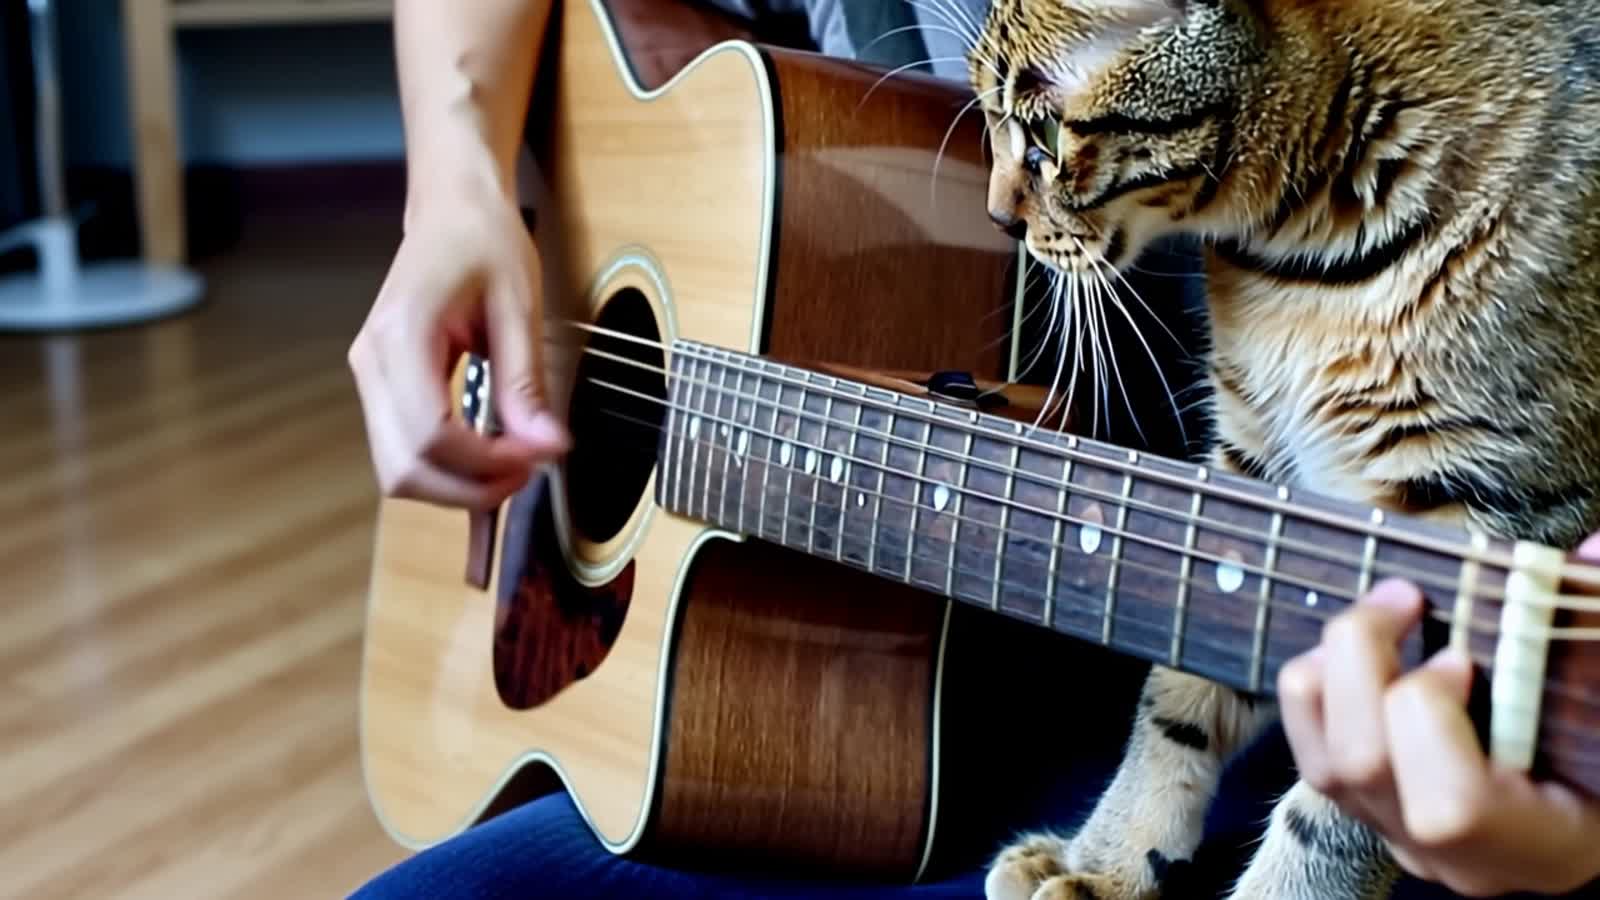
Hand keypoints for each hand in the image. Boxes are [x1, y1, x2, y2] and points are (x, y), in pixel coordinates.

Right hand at [348, 170, 568, 510]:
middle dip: (467, 489)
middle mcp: (371, 362)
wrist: (451, 207)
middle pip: (402, 467)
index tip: (537, 457)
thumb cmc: (484, 240)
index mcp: (402, 334)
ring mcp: (368, 377)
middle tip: (527, 471)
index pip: (430, 432)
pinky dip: (444, 470)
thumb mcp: (519, 307)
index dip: (486, 462)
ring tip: (511, 463)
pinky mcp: (381, 387)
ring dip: (454, 486)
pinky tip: (487, 463)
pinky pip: (403, 450)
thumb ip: (527, 382)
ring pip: (396, 470)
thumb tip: (547, 446)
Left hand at [1278, 533, 1599, 897]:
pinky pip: (1311, 751)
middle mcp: (1452, 854)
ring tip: (1379, 614)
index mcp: (1533, 842)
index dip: (1434, 715)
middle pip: (1362, 764)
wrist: (1583, 822)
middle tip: (1405, 597)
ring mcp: (1400, 832)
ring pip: (1322, 761)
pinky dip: (1318, 686)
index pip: (1449, 805)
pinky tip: (1358, 646)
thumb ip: (1591, 643)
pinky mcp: (1368, 807)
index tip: (1463, 655)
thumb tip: (1590, 550)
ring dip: (1330, 669)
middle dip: (1363, 660)